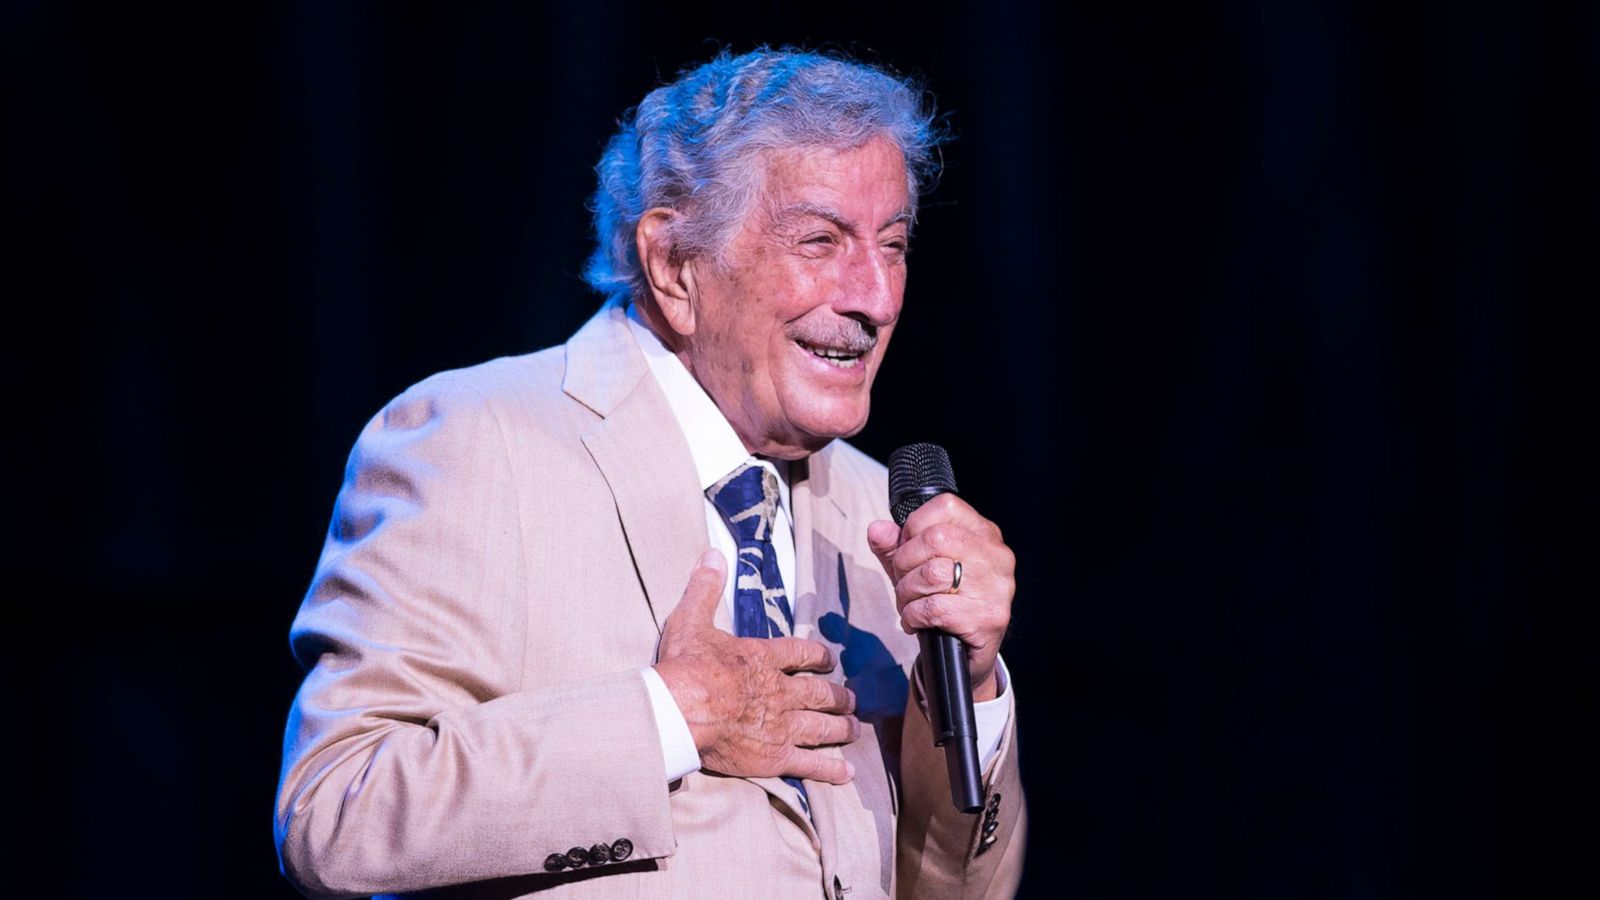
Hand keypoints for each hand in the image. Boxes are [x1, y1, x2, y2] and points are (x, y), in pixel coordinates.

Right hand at [653, 549, 860, 783]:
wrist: (679, 709)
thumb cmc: (685, 666)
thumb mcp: (691, 619)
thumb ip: (705, 588)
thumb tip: (713, 554)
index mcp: (763, 658)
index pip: (801, 654)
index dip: (817, 657)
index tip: (828, 660)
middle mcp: (781, 691)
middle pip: (820, 694)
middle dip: (838, 697)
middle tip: (850, 700)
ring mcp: (782, 725)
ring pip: (822, 727)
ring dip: (841, 728)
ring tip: (853, 729)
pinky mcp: (774, 756)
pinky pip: (810, 764)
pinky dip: (830, 769)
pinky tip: (845, 772)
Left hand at [867, 495, 1014, 701]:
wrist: (965, 658)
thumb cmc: (945, 604)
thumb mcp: (916, 569)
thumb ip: (895, 547)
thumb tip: (877, 530)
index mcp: (984, 534)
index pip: (945, 506)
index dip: (914, 526)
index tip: (907, 549)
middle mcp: (996, 556)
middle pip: (934, 539)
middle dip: (904, 563)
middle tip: (903, 583)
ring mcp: (997, 587)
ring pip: (932, 574)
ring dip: (906, 594)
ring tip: (908, 605)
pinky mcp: (988, 618)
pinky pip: (934, 608)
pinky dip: (913, 616)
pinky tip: (916, 622)